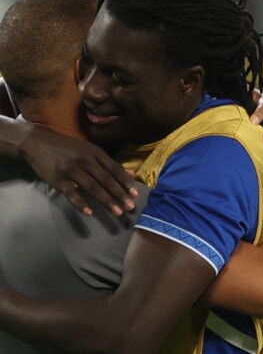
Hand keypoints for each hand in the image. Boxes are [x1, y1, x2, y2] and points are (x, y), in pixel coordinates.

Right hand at [18, 122, 135, 215]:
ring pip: (92, 187)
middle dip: (119, 194)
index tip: (136, 195)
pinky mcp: (57, 179)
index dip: (125, 182)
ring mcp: (71, 170)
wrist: (35, 141)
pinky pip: (71, 193)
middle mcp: (85, 160)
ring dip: (106, 200)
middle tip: (130, 207)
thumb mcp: (88, 150)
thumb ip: (108, 162)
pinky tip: (89, 212)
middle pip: (106, 179)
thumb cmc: (66, 147)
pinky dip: (80, 203)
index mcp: (94, 153)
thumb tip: (130, 173)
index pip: (114, 169)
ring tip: (117, 212)